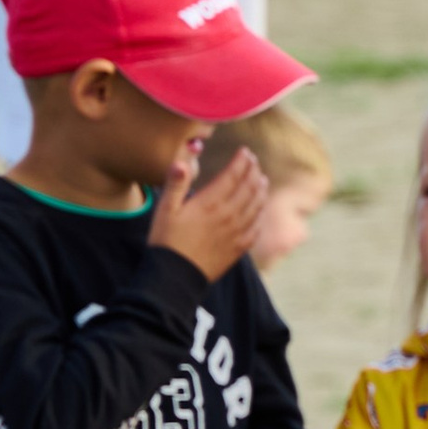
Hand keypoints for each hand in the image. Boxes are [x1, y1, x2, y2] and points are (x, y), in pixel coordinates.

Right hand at [150, 140, 268, 278]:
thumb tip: (181, 161)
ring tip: (262, 181)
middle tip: (254, 162)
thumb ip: (175, 184)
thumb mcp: (165, 210)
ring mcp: (236, 233)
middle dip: (253, 172)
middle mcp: (229, 215)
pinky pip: (256, 227)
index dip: (241, 161)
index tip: (245, 151)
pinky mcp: (238, 248)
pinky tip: (259, 211)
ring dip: (261, 190)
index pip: (233, 175)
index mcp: (211, 203)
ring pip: (256, 206)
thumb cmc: (166, 241)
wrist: (175, 277)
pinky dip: (260, 215)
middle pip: (249, 188)